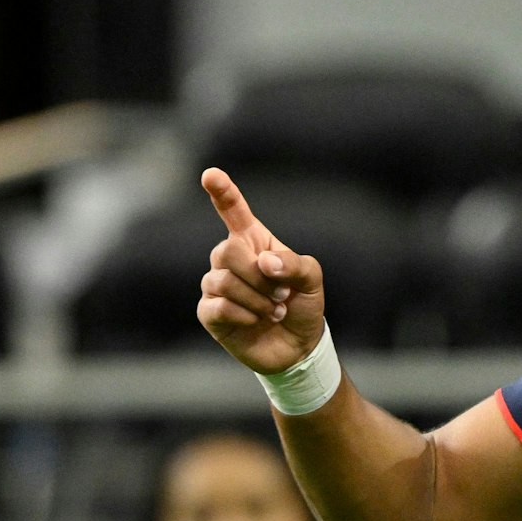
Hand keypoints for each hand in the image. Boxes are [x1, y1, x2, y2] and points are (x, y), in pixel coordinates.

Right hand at [198, 167, 327, 374]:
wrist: (298, 346)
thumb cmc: (303, 305)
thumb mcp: (312, 280)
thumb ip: (293, 264)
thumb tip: (264, 262)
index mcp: (254, 242)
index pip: (233, 211)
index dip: (222, 191)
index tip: (210, 175)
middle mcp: (229, 259)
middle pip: (226, 250)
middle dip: (258, 276)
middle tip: (281, 295)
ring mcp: (216, 285)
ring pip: (222, 280)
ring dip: (257, 299)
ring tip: (275, 311)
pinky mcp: (209, 312)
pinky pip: (218, 306)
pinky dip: (245, 314)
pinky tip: (256, 320)